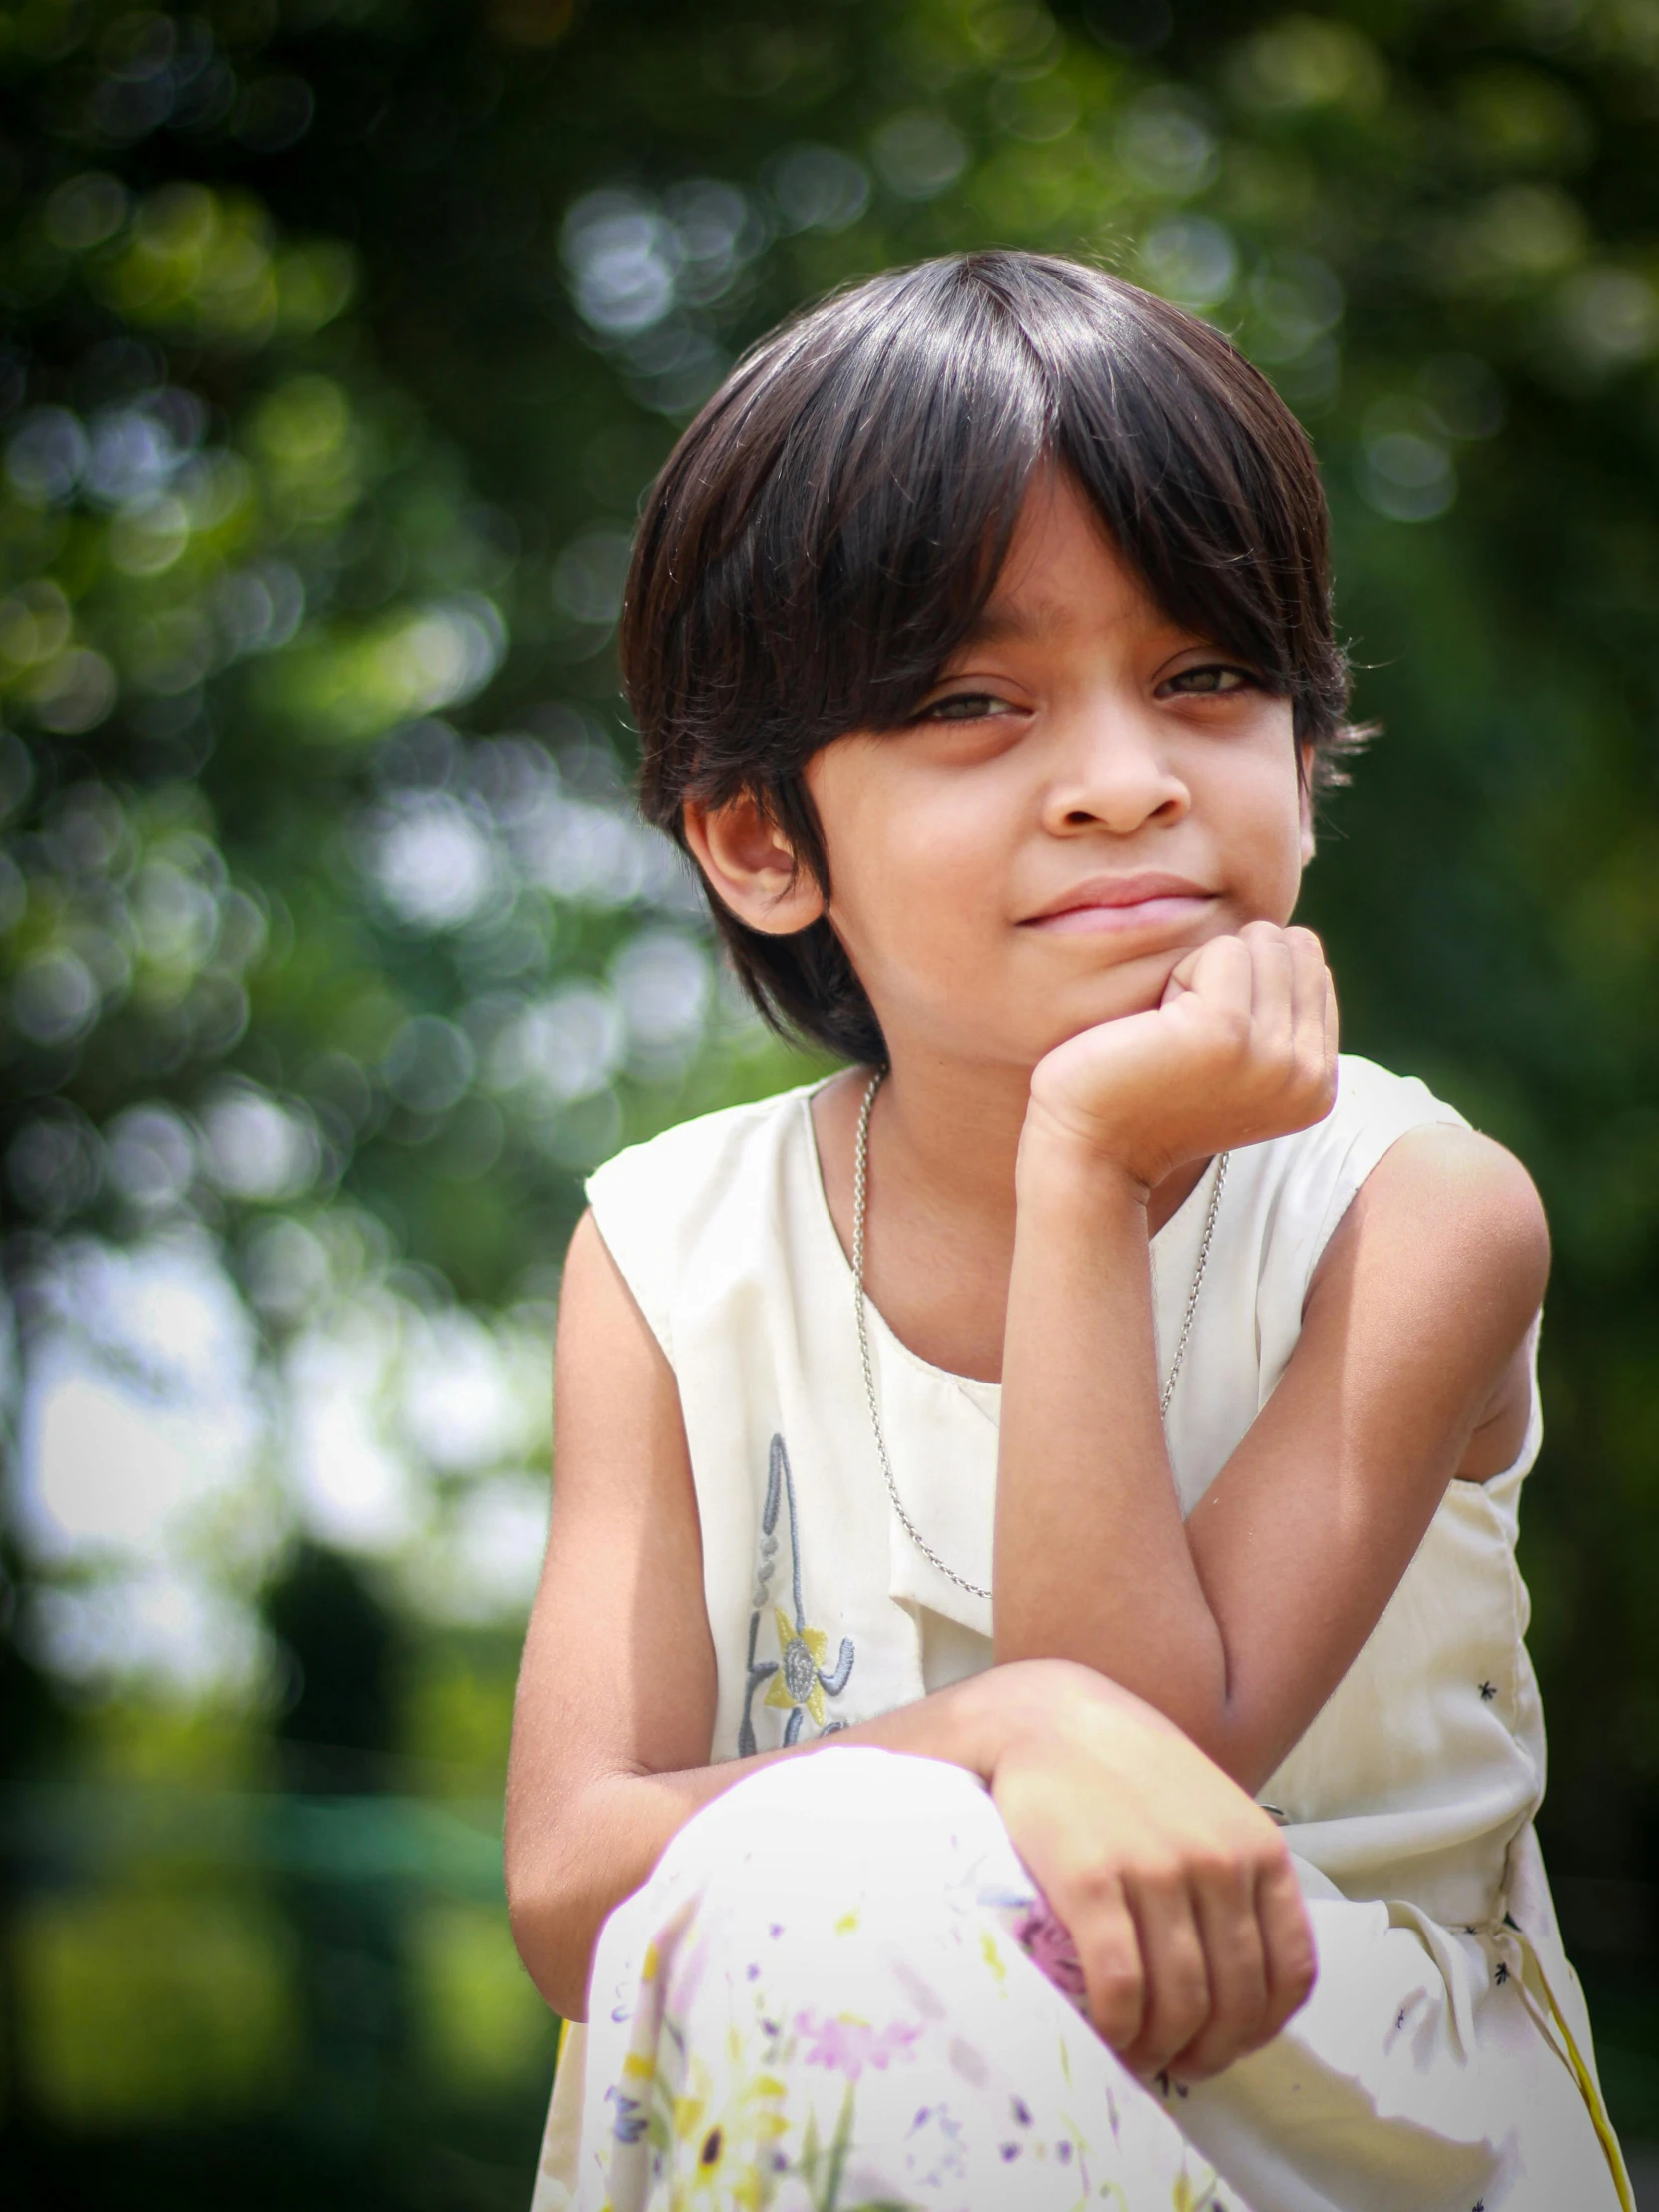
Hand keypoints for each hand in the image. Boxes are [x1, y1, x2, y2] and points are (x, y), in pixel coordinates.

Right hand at [988, 1664, 1314, 2080]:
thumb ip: (1235, 1870)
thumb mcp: (1206, 1804)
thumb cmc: (1123, 1766)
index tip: (1228, 2044)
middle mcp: (1216, 1860)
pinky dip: (1118, 2028)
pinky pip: (1120, 1985)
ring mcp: (1155, 1869)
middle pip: (1235, 2000)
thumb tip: (1246, 1966)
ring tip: (1138, 2054)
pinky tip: (1105, 2033)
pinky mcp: (1091, 1879)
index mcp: (1257, 1846)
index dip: (1261, 2029)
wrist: (1041, 1715)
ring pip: (1180, 2002)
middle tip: (1178, 2063)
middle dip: (1209, 2051)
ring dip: (1161, 2049)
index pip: (1289, 1972)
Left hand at [1025, 922, 1337, 1194]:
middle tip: (1187, 1032)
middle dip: (1232, 970)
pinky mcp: (1229, 1032)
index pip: (1311, 968)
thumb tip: (1297, 943)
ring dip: (1203, 973)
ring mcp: (1275, 1056)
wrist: (1090, 1147)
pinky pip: (1223, 950)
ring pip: (1261, 942)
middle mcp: (1309, 1075)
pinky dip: (1179, 975)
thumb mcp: (1237, 1061)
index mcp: (1318, 1083)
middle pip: (1292, 948)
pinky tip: (1158, 1028)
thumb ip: (1278, 1017)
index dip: (1248, 983)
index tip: (1209, 1042)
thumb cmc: (1145, 1092)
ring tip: (1173, 1032)